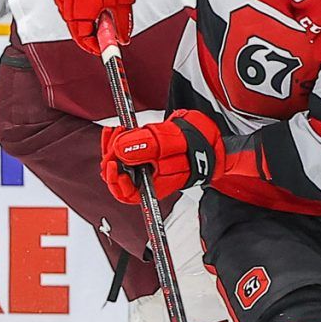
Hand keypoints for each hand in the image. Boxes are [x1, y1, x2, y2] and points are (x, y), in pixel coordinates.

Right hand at [54, 0, 136, 52]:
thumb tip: (122, 37)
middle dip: (93, 30)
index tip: (106, 47)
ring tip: (103, 7)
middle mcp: (66, 4)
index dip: (97, 46)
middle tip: (108, 28)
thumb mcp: (121, 0)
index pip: (85, 40)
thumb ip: (121, 23)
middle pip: (78, 28)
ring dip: (86, 16)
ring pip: (73, 14)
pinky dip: (80, 3)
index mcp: (79, 12)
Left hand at [100, 110, 224, 204]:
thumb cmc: (197, 144)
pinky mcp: (144, 152)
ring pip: (119, 162)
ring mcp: (145, 166)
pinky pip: (124, 151)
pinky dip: (119, 139)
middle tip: (115, 139)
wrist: (209, 133)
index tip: (112, 162)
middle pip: (118, 177)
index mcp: (154, 185)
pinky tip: (119, 129)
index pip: (126, 193)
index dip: (115, 180)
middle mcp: (147, 178)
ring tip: (117, 130)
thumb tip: (119, 149)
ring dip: (113, 145)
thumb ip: (146, 147)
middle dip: (111, 157)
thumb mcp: (172, 143)